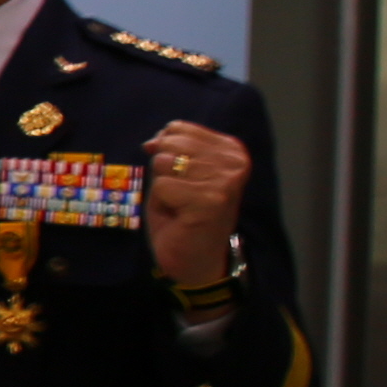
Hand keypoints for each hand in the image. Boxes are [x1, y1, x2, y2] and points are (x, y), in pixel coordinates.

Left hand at [145, 119, 250, 292]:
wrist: (196, 259)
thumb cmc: (183, 214)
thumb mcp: (176, 174)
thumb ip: (169, 151)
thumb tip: (151, 141)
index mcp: (231, 149)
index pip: (178, 128)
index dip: (165, 152)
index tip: (182, 178)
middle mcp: (234, 162)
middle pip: (169, 143)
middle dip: (163, 170)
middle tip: (180, 195)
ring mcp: (225, 181)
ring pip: (163, 163)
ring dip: (163, 187)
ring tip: (180, 204)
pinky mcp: (210, 200)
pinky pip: (161, 186)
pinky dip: (162, 203)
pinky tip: (180, 215)